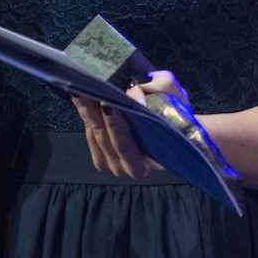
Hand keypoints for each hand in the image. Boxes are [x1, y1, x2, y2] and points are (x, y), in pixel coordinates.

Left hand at [72, 70, 188, 178]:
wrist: (174, 128)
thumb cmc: (177, 116)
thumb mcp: (179, 98)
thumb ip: (163, 88)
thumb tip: (134, 91)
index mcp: (152, 163)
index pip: (127, 144)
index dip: (117, 124)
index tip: (108, 102)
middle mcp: (131, 169)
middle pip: (107, 140)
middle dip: (95, 113)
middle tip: (86, 91)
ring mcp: (114, 166)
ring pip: (96, 136)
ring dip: (87, 112)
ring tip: (79, 90)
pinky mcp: (102, 159)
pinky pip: (91, 136)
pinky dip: (86, 116)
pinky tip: (81, 98)